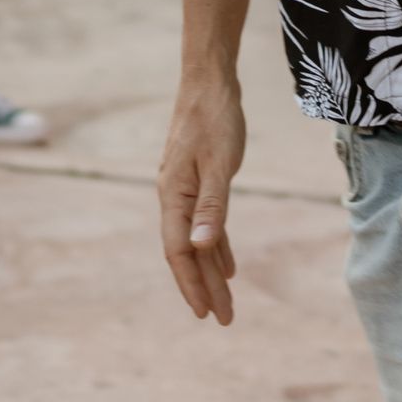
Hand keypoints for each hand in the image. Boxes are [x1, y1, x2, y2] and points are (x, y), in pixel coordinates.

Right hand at [158, 81, 244, 323]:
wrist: (209, 82)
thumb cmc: (215, 119)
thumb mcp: (218, 164)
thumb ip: (211, 207)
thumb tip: (200, 247)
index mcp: (173, 196)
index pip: (179, 251)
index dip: (191, 283)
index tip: (206, 312)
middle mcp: (174, 197)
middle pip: (188, 251)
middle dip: (205, 286)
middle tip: (224, 319)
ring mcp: (184, 190)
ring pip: (198, 240)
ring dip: (212, 270)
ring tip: (226, 301)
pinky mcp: (198, 181)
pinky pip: (206, 222)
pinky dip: (217, 245)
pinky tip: (228, 263)